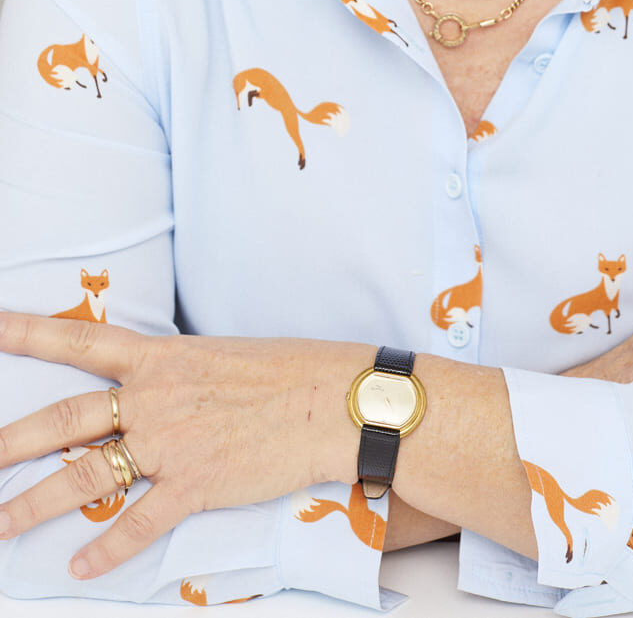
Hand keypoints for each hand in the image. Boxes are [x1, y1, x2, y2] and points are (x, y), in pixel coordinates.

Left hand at [0, 316, 367, 579]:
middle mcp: (154, 396)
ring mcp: (171, 441)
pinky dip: (107, 550)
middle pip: (63, 418)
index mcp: (160, 356)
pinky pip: (139, 522)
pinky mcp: (195, 483)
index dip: (26, 331)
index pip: (79, 339)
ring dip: (33, 504)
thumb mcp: (219, 356)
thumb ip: (173, 374)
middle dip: (9, 442)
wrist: (334, 399)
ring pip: (84, 476)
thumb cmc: (286, 372)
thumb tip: (148, 389)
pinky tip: (81, 567)